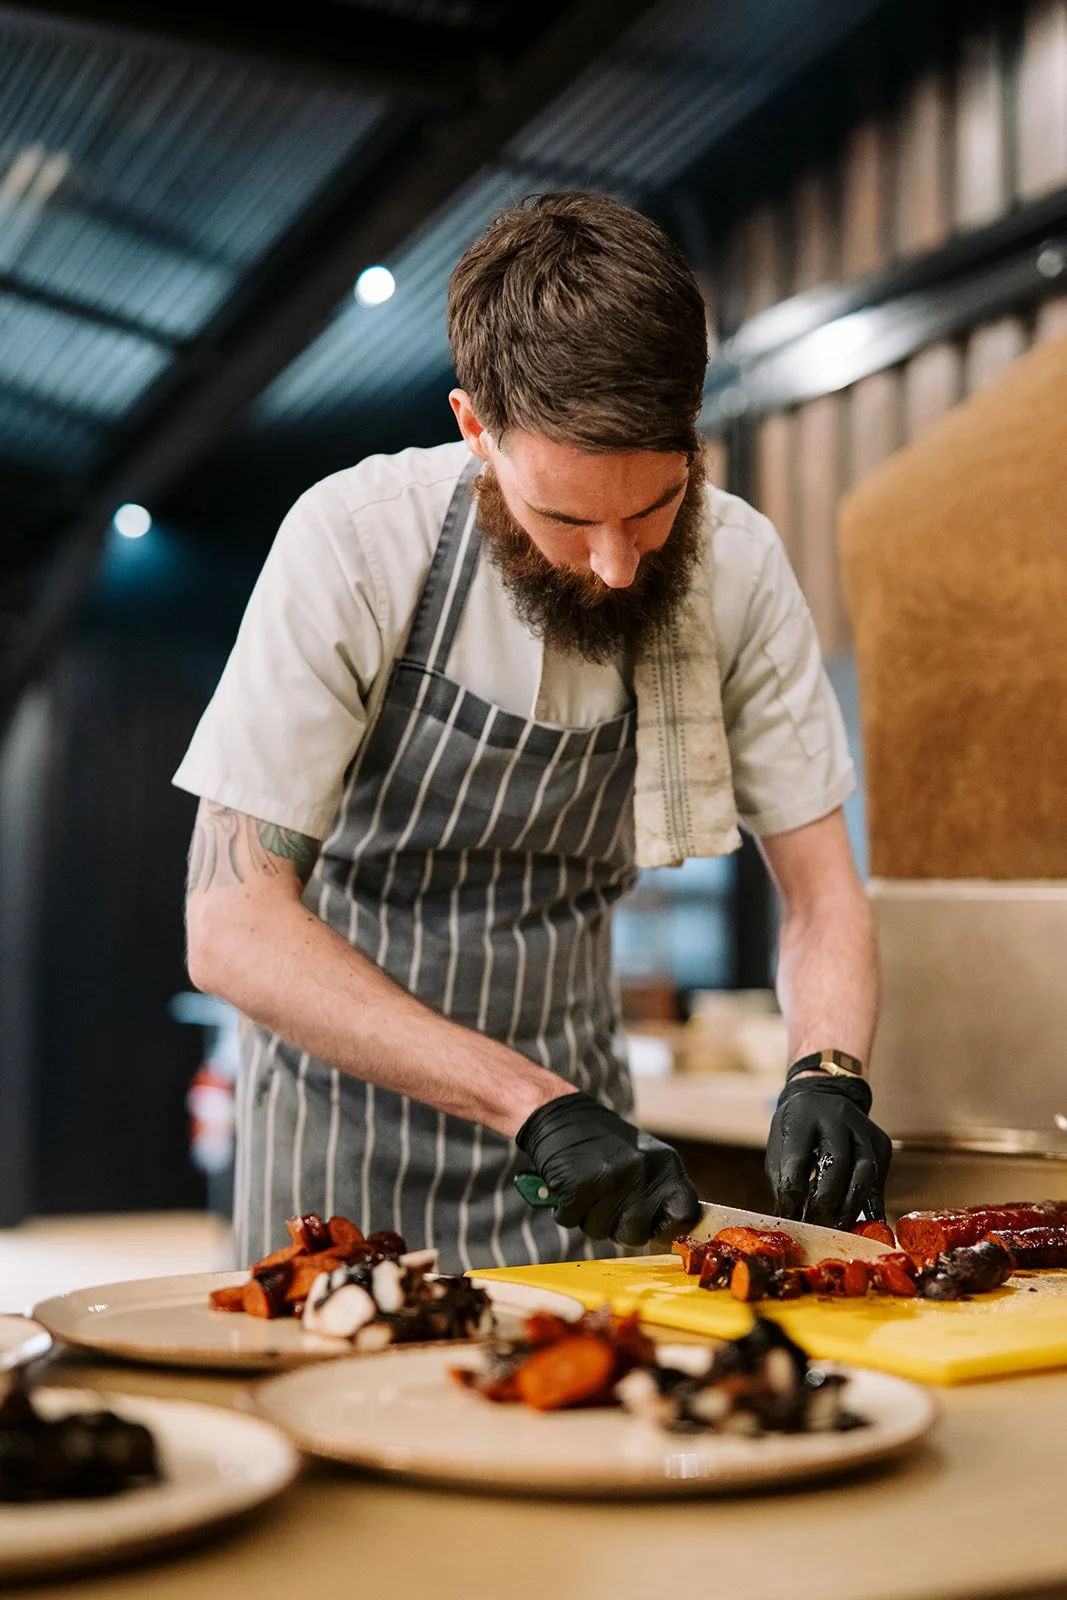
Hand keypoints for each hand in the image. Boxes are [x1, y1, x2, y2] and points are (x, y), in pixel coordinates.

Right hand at [515, 1091, 700, 1245]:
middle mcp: (642, 1170)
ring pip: (600, 1231)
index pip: (685, 1215)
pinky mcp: (579, 1184)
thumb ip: (660, 1192)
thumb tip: (673, 1233)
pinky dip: (565, 1210)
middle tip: (607, 1203)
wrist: (562, 1116)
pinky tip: (569, 1186)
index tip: (654, 1229)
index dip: (668, 1230)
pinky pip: (571, 1220)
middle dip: (618, 1229)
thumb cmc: (606, 1145)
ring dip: (589, 1217)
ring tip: (588, 1188)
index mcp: (666, 1164)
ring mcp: (611, 1177)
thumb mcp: (646, 1159)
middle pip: (637, 1234)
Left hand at [765, 1074, 891, 1227]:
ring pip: (865, 1170)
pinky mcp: (881, 1142)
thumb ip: (784, 1180)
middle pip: (837, 1162)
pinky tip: (864, 1225)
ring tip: (838, 1228)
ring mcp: (863, 1127)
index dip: (794, 1192)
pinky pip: (879, 1178)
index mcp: (803, 1114)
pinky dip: (872, 1204)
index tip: (790, 1217)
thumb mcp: (780, 1145)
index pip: (798, 1157)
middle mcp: (836, 1116)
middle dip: (826, 1201)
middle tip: (817, 1226)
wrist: (823, 1097)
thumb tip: (790, 1219)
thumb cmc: (796, 1130)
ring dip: (852, 1205)